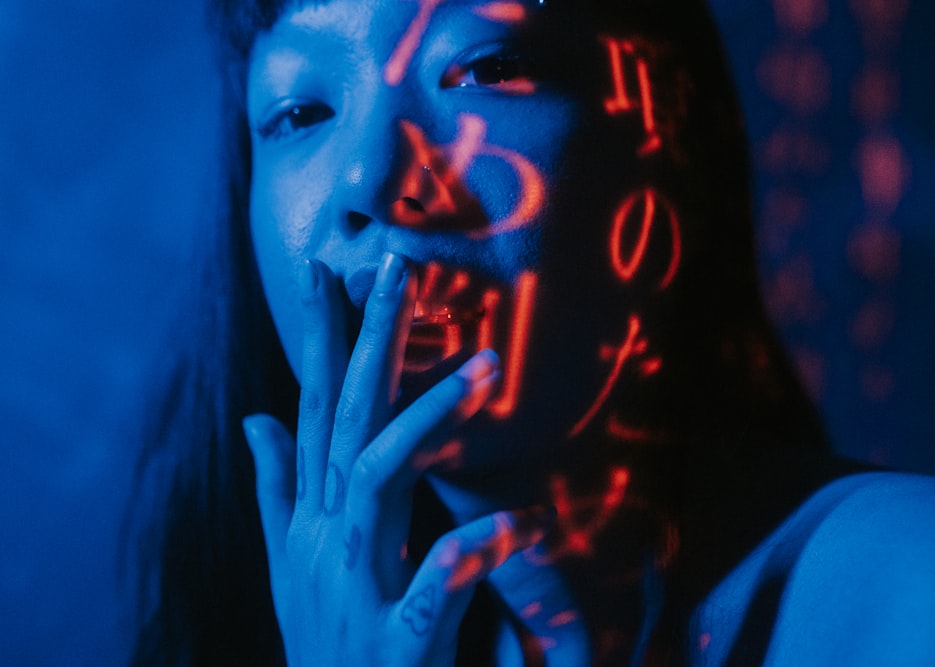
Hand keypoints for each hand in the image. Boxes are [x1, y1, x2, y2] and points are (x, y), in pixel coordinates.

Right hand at [243, 253, 550, 665]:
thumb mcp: (289, 562)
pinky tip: (518, 524)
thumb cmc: (324, 640)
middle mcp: (328, 536)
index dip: (319, 341)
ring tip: (486, 367)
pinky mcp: (396, 639)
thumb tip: (256, 416)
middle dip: (372, 342)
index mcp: (313, 516)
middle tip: (402, 269)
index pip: (315, 410)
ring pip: (380, 480)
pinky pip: (433, 586)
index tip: (326, 270)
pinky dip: (469, 554)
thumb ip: (277, 487)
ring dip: (428, 420)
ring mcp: (358, 584)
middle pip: (348, 422)